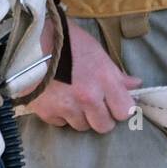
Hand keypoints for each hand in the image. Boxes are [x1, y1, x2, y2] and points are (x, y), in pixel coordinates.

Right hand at [27, 17, 142, 132]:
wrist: (31, 41)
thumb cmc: (69, 42)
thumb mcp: (97, 52)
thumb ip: (116, 74)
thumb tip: (135, 85)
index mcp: (104, 80)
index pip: (124, 111)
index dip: (120, 108)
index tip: (114, 103)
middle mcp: (88, 97)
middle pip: (104, 126)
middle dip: (101, 117)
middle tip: (94, 105)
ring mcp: (67, 107)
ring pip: (82, 126)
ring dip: (80, 116)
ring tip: (72, 99)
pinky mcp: (47, 112)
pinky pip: (61, 123)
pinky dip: (60, 115)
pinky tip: (57, 99)